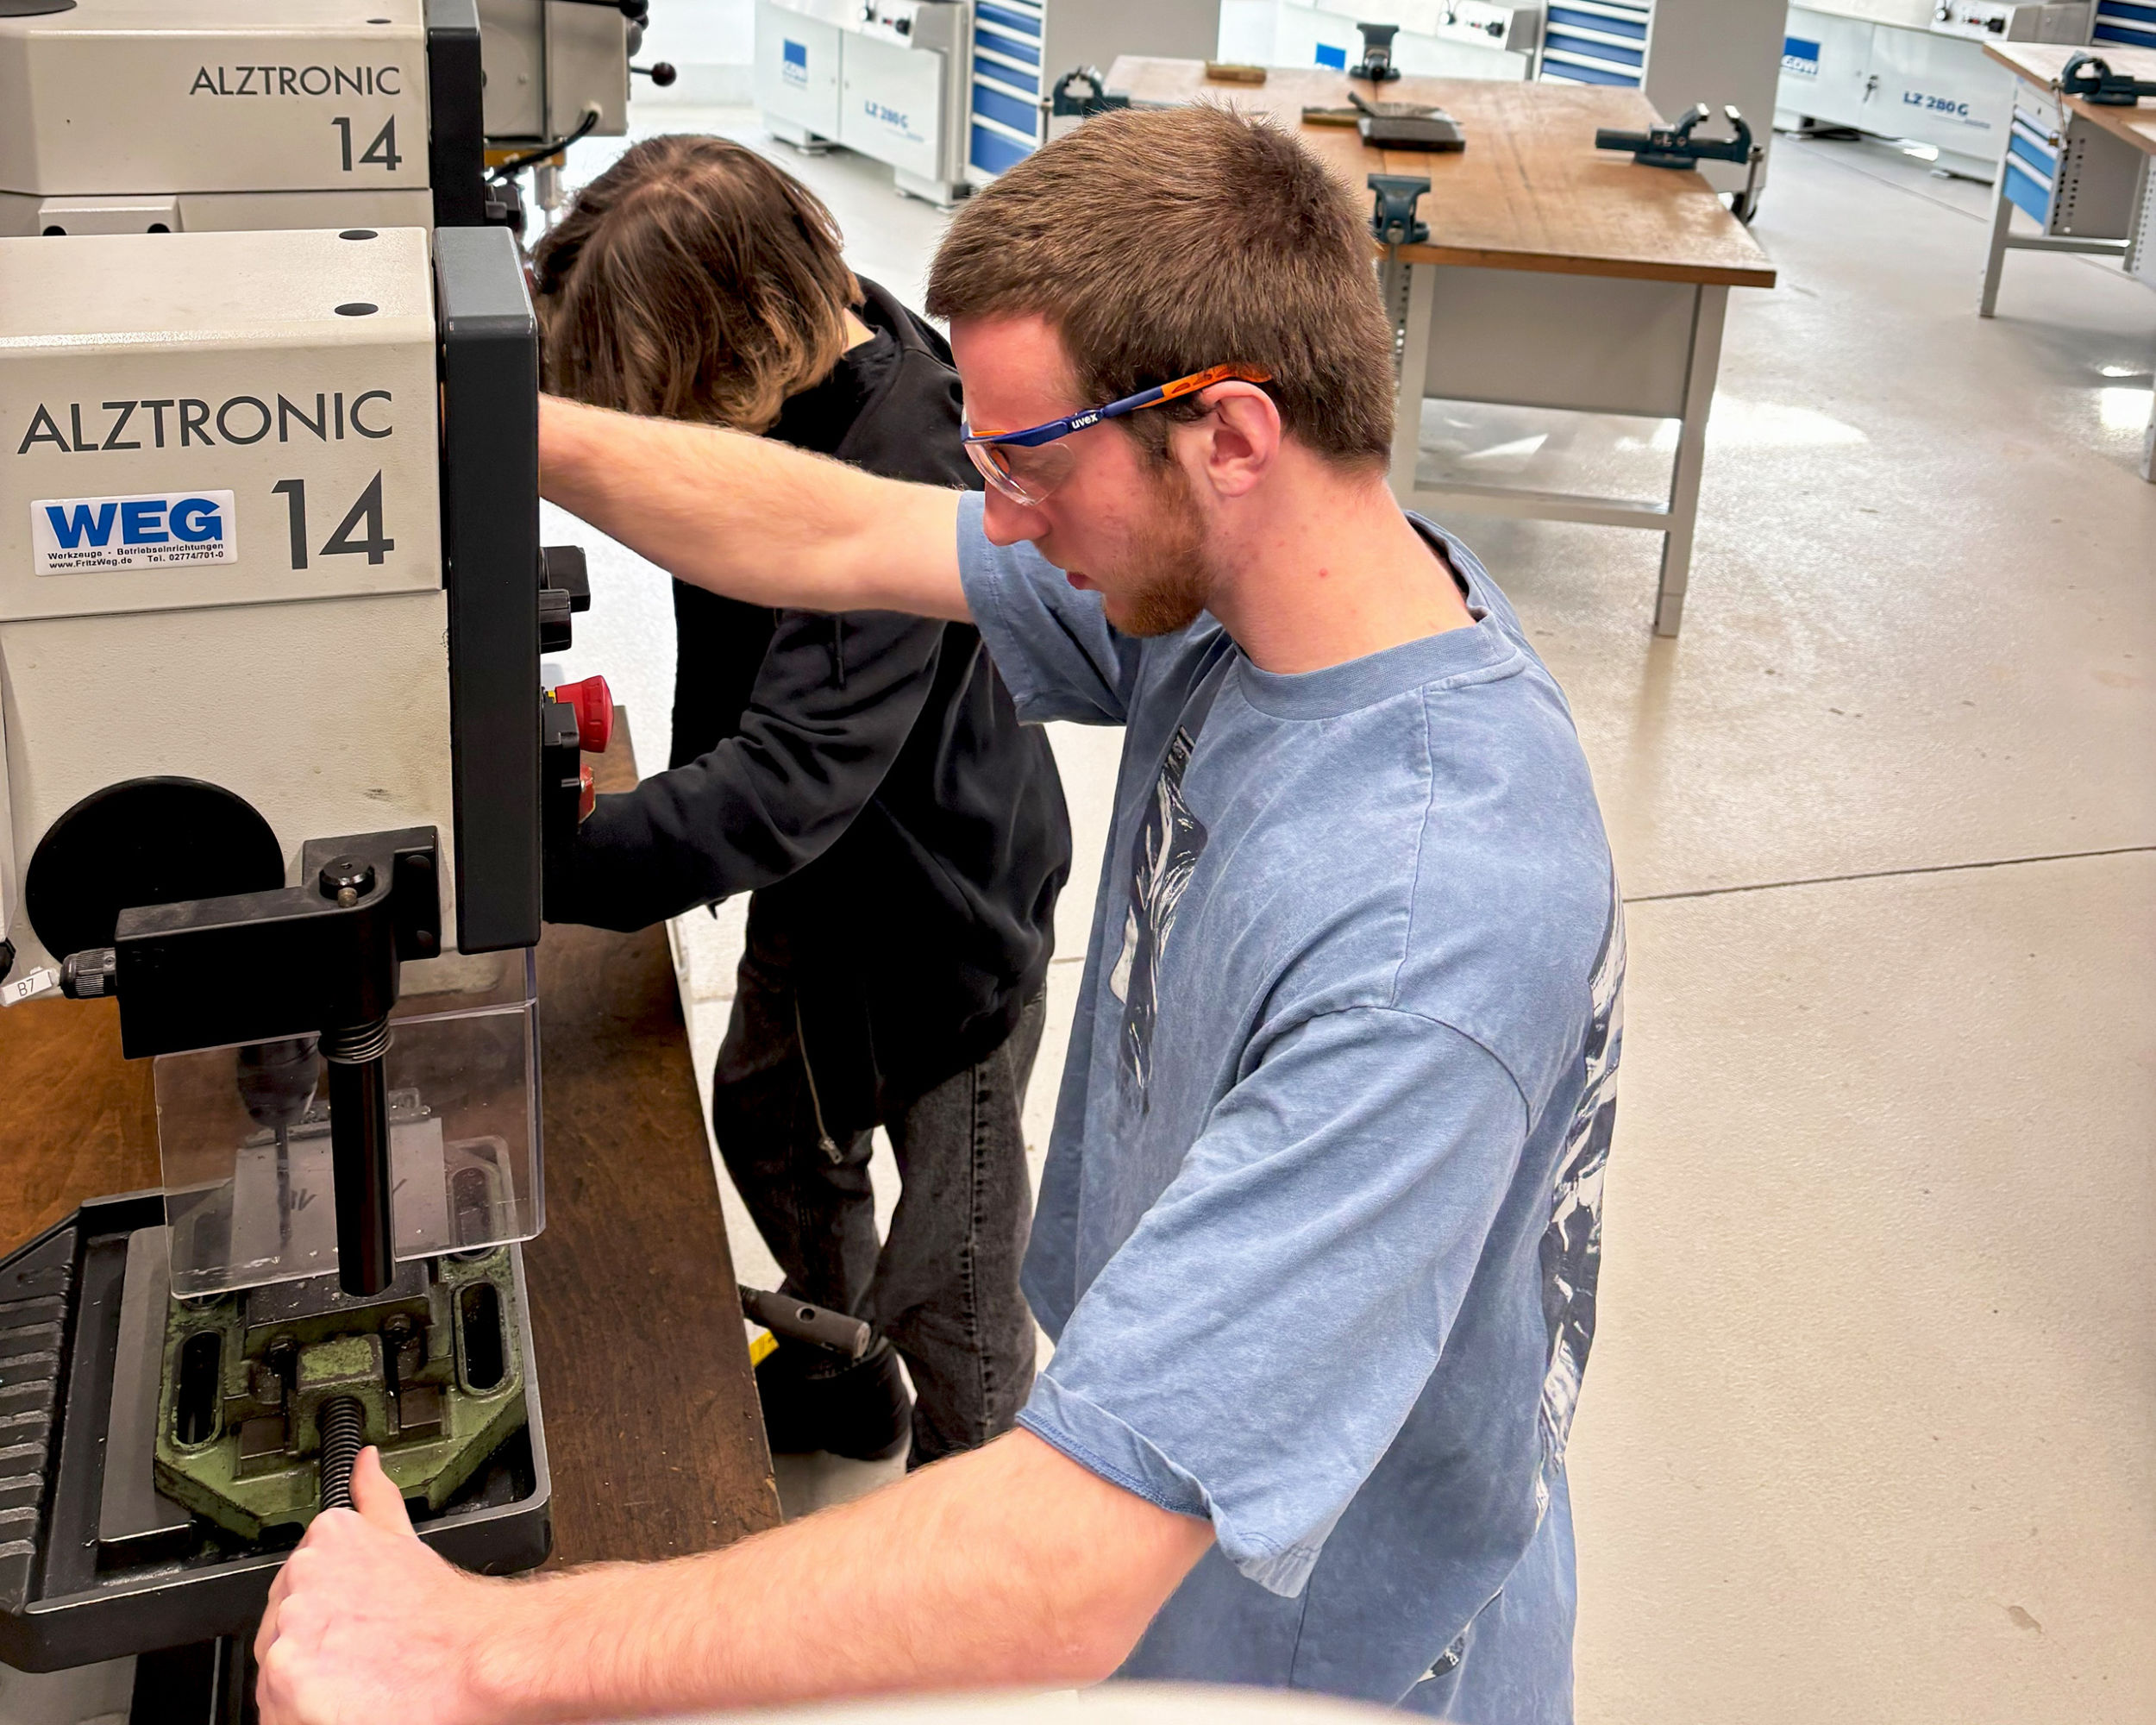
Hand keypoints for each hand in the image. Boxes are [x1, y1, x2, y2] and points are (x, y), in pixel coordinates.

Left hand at [254, 1448, 506, 1724]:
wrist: (473, 1657)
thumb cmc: (443, 1612)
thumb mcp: (404, 1537)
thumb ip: (374, 1496)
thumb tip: (364, 1460)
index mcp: (325, 1539)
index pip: (295, 1585)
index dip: (324, 1614)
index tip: (348, 1628)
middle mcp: (301, 1577)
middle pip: (282, 1627)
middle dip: (313, 1647)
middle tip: (358, 1659)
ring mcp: (291, 1625)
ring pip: (277, 1668)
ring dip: (307, 1683)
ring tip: (358, 1684)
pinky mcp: (286, 1675)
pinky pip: (276, 1706)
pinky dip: (302, 1712)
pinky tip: (346, 1703)